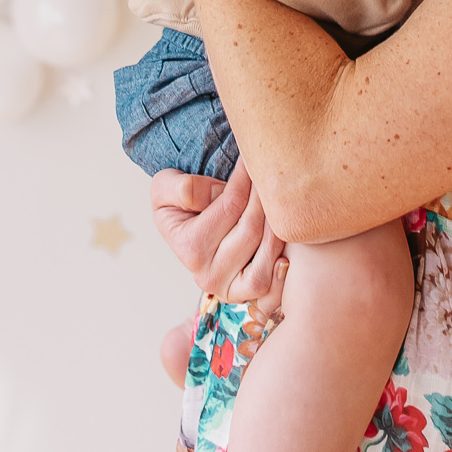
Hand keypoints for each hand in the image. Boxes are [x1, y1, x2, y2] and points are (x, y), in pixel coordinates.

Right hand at [151, 160, 287, 313]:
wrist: (183, 228)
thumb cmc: (178, 204)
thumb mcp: (165, 187)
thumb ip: (182, 187)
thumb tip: (214, 194)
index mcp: (190, 247)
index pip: (231, 205)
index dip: (247, 177)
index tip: (255, 157)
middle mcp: (208, 274)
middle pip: (251, 229)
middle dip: (266, 196)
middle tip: (276, 172)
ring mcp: (227, 288)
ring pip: (264, 260)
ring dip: (278, 227)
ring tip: (282, 202)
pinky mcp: (245, 294)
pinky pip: (270, 289)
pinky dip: (281, 271)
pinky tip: (286, 247)